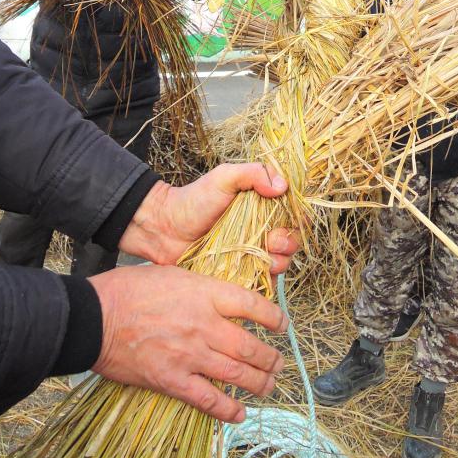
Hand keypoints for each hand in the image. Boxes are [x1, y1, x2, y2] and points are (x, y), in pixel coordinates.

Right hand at [90, 264, 287, 422]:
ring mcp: (190, 354)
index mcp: (205, 293)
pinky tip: (240, 413)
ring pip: (237, 374)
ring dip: (259, 383)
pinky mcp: (172, 380)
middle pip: (250, 346)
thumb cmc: (130, 289)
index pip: (253, 305)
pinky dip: (228, 409)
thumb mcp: (173, 273)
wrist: (97, 317)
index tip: (282, 325)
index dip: (274, 317)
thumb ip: (200, 286)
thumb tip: (219, 295)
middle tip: (278, 363)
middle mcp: (204, 325)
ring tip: (268, 385)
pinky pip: (208, 400)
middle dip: (270, 358)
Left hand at [119, 163, 299, 272]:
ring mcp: (250, 254)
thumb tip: (282, 186)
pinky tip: (253, 275)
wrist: (163, 229)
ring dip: (278, 263)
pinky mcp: (239, 275)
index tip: (282, 224)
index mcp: (261, 207)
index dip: (294, 222)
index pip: (292, 216)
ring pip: (280, 264)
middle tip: (271, 242)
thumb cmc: (193, 199)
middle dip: (287, 244)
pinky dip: (265, 282)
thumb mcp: (223, 177)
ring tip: (262, 259)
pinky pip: (262, 284)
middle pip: (290, 242)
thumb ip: (253, 173)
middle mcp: (260, 231)